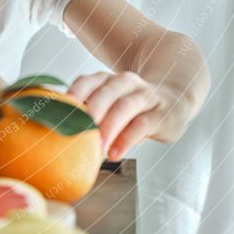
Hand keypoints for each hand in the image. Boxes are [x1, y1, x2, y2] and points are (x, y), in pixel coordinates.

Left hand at [66, 70, 192, 159]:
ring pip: (124, 106)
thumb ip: (89, 117)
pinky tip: (115, 153)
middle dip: (90, 111)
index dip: (73, 94)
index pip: (87, 82)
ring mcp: (145, 95)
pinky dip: (127, 139)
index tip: (58, 111)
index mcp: (107, 80)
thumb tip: (57, 139)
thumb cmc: (132, 109)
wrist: (176, 99)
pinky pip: (143, 124)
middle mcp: (125, 82)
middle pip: (105, 92)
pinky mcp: (162, 113)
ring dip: (108, 126)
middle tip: (76, 132)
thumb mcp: (111, 107)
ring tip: (96, 147)